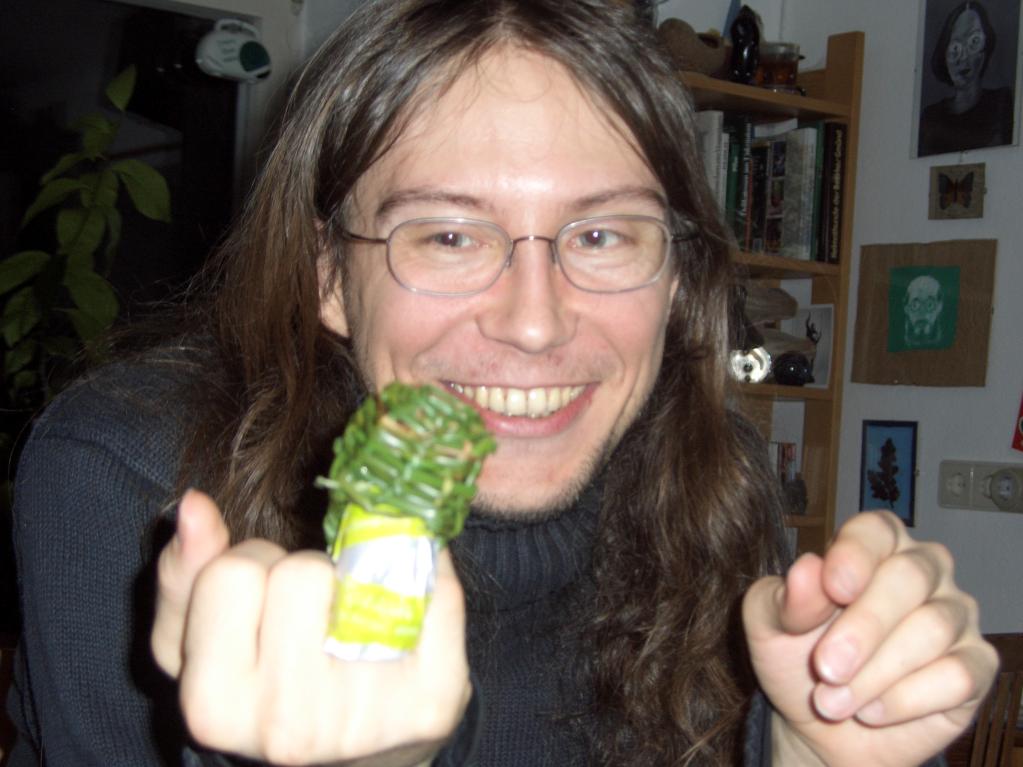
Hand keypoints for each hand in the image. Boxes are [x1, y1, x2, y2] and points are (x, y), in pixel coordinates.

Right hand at [151, 489, 470, 766]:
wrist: (349, 763)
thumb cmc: (263, 689)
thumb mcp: (197, 645)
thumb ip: (184, 574)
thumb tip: (195, 505)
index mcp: (215, 707)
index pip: (233, 571)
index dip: (251, 569)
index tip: (264, 603)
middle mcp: (290, 723)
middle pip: (303, 571)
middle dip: (306, 577)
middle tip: (312, 617)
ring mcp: (368, 715)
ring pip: (365, 572)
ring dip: (358, 580)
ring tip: (353, 623)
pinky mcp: (432, 701)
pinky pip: (439, 591)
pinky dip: (429, 578)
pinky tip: (406, 614)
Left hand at [743, 510, 996, 766]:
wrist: (821, 726)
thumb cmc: (796, 658)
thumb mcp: (768, 626)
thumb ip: (783, 597)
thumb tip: (807, 569)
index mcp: (872, 544)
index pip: (874, 530)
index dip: (855, 555)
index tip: (834, 587)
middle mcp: (922, 569)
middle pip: (908, 577)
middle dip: (863, 627)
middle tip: (825, 668)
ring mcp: (954, 615)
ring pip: (932, 629)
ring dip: (874, 673)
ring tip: (832, 700)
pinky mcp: (975, 665)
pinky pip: (956, 676)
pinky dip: (906, 700)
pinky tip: (872, 710)